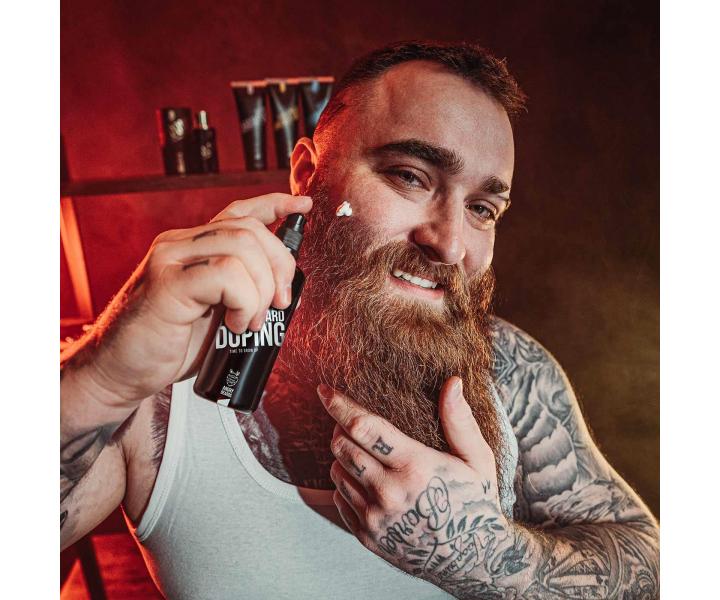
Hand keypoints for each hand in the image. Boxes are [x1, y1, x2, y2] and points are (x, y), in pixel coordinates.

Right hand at [63, 193, 311, 405]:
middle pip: (249, 229)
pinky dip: (244, 301)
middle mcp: (179, 245)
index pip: (238, 212)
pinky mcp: (166, 285)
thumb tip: (283, 290)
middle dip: (279, 266)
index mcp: (192, 247)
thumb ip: (237, 291)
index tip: (303, 207)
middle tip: (279, 305)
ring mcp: (170, 260)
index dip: (275, 204)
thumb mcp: (212, 313)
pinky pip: (225, 275)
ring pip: (242, 248)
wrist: (118, 374)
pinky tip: (235, 324)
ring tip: (250, 322)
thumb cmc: (168, 347)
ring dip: (260, 289)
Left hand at [318, 377, 514, 588]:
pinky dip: (345, 484)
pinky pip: (339, 499)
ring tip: (364, 453)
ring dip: (343, 457)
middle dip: (340, 429)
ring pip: (337, 472)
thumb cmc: (476, 502)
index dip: (340, 406)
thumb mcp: (477, 458)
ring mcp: (376, 518)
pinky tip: (365, 480)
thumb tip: (452, 382)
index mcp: (415, 467)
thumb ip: (459, 420)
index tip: (324, 390)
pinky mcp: (368, 536)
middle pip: (342, 448)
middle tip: (353, 424)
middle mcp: (390, 493)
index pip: (364, 427)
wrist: (473, 559)